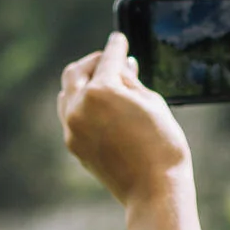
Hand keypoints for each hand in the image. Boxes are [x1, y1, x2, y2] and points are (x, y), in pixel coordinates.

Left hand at [58, 31, 192, 207]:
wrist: (154, 190)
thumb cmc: (162, 145)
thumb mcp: (153, 103)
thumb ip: (131, 81)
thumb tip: (122, 67)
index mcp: (102, 90)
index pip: (108, 58)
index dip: (116, 45)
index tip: (119, 39)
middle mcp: (80, 106)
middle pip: (76, 71)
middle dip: (93, 62)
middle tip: (109, 61)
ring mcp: (72, 127)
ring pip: (67, 93)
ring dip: (83, 83)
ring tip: (105, 86)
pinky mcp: (73, 145)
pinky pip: (70, 115)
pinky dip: (82, 105)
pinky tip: (101, 109)